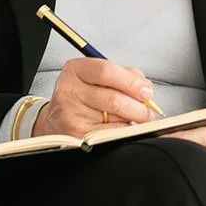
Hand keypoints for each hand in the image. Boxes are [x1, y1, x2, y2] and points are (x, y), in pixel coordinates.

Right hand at [32, 58, 154, 137]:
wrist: (57, 119)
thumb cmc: (83, 95)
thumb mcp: (98, 77)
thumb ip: (124, 75)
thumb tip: (146, 88)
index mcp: (76, 70)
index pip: (106, 71)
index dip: (131, 82)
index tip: (147, 91)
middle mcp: (69, 91)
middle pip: (113, 99)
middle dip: (139, 107)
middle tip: (149, 111)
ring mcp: (71, 115)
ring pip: (115, 119)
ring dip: (132, 120)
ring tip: (136, 118)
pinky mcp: (76, 135)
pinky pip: (110, 134)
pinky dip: (123, 132)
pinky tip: (124, 128)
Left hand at [163, 115, 205, 189]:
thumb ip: (205, 125)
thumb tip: (174, 130)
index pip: (203, 137)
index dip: (180, 139)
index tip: (160, 139)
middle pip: (199, 158)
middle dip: (178, 156)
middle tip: (157, 153)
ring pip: (201, 174)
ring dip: (184, 170)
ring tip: (167, 165)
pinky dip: (194, 181)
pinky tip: (183, 179)